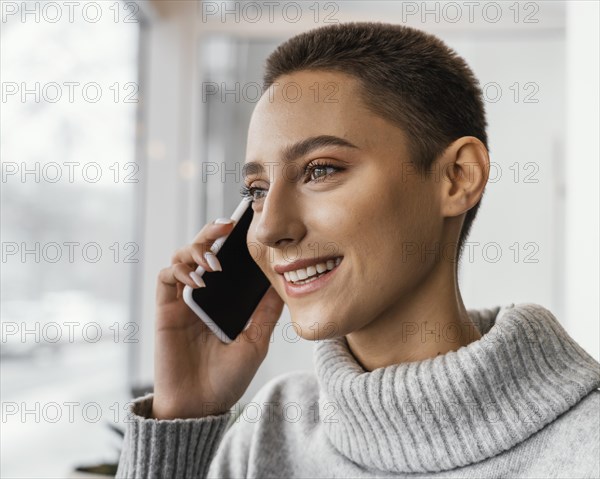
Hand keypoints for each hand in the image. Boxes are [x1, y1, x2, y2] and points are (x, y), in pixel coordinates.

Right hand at [151, 220, 283, 418]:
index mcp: (225, 301)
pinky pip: (166, 278)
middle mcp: (204, 296)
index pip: (227, 261)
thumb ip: (266, 312)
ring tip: (213, 262)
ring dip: (196, 249)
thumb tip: (284, 283)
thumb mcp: (256, 341)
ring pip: (182, 257)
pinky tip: (198, 282)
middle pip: (202, 250)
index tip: (247, 224)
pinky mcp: (165, 310)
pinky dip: (180, 271)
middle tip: (226, 225)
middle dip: (212, 233)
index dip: (233, 241)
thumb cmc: (227, 378)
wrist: (199, 406)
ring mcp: (183, 301)